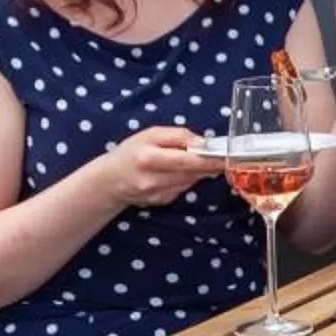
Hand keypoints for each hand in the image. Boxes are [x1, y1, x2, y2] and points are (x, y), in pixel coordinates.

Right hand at [99, 125, 220, 209]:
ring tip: (183, 160)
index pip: (188, 161)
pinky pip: (184, 188)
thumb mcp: (150, 134)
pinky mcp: (163, 201)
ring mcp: (158, 194)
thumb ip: (178, 135)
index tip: (225, 156)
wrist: (110, 181)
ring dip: (196, 171)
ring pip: (191, 181)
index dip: (210, 159)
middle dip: (207, 164)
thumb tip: (203, 142)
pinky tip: (172, 173)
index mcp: (149, 158)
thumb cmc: (130, 152)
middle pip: (193, 173)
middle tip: (216, 155)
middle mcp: (154, 180)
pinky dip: (185, 179)